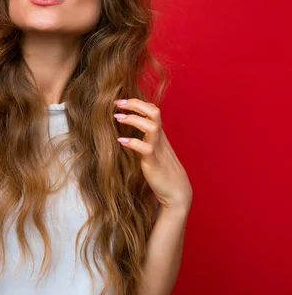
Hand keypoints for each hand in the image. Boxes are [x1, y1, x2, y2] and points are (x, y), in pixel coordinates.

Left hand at [113, 98, 192, 212]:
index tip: (121, 102)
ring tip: (118, 118)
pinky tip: (121, 141)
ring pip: (152, 127)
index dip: (138, 102)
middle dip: (135, 104)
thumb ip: (145, 139)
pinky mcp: (154, 163)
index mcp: (159, 135)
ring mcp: (158, 150)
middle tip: (118, 103)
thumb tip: (129, 132)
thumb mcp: (154, 151)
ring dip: (134, 119)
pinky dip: (133, 143)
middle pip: (153, 112)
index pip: (153, 110)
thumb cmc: (163, 172)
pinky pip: (146, 149)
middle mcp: (160, 139)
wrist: (177, 193)